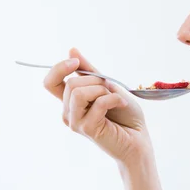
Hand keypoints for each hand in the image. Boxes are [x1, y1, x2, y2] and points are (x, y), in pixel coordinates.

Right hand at [43, 48, 149, 164]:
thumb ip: (89, 72)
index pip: (50, 82)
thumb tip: (71, 50)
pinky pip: (97, 103)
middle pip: (70, 84)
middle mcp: (69, 113)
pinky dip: (114, 99)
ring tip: (115, 99)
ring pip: (78, 92)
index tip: (76, 63)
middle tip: (111, 90)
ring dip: (102, 90)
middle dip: (95, 80)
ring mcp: (76, 122)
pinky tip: (122, 104)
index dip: (59, 68)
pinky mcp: (87, 129)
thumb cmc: (125, 116)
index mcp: (71, 102)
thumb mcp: (107, 86)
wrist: (139, 139)